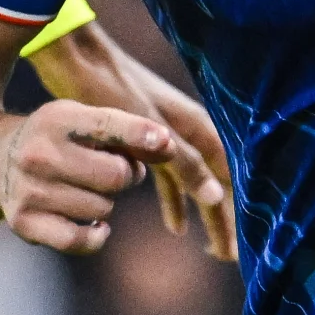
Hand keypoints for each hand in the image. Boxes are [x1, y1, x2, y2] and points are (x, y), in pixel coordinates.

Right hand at [0, 100, 170, 253]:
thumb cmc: (56, 139)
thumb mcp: (83, 122)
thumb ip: (128, 132)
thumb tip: (170, 147)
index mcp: (57, 119)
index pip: (107, 126)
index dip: (141, 135)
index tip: (166, 141)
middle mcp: (39, 154)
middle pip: (115, 176)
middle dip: (127, 176)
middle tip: (116, 171)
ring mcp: (29, 190)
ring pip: (102, 208)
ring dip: (106, 202)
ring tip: (89, 189)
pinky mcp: (24, 222)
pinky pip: (79, 240)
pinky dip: (96, 236)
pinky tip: (95, 224)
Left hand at [28, 19, 236, 259]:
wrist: (73, 57)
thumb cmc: (110, 90)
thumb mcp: (146, 130)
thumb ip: (181, 162)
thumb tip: (216, 197)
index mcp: (194, 126)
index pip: (227, 176)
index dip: (236, 211)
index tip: (240, 246)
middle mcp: (187, 130)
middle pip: (215, 183)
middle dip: (224, 219)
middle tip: (230, 256)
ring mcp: (167, 135)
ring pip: (194, 183)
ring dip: (203, 213)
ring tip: (210, 248)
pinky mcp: (144, 139)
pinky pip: (170, 179)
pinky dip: (175, 201)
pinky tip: (174, 225)